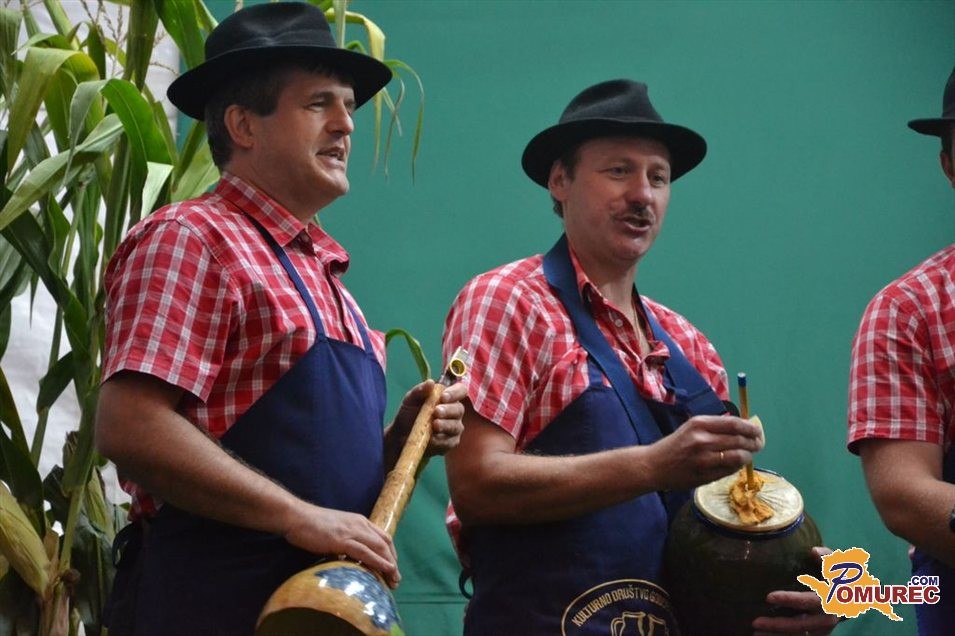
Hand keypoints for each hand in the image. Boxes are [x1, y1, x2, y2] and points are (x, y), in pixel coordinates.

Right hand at [282, 503, 399, 587]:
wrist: (296, 516)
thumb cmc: (311, 525)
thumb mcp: (335, 531)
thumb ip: (345, 542)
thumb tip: (348, 559)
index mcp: (359, 521)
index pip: (382, 536)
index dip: (390, 553)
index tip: (392, 567)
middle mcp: (360, 524)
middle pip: (385, 543)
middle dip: (393, 562)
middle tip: (395, 579)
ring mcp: (352, 531)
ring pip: (379, 548)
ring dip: (389, 565)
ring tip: (394, 580)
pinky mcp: (343, 540)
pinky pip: (366, 553)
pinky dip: (378, 562)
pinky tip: (385, 570)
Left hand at [393, 380, 465, 456]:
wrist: (401, 435)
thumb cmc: (408, 414)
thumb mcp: (410, 400)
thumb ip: (420, 390)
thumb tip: (431, 382)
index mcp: (448, 397)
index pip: (460, 390)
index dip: (455, 393)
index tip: (443, 397)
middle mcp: (454, 412)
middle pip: (459, 409)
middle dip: (448, 410)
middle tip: (436, 412)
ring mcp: (454, 428)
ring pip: (456, 426)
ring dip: (445, 425)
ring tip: (434, 425)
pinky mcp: (450, 443)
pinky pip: (449, 442)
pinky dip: (441, 440)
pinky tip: (432, 439)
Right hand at [648, 414, 763, 490]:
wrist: (654, 466)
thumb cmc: (675, 445)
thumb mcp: (692, 428)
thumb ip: (715, 427)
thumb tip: (744, 428)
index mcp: (700, 423)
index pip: (735, 424)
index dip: (751, 427)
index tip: (758, 430)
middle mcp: (703, 439)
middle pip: (740, 440)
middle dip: (754, 443)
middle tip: (758, 444)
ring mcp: (704, 459)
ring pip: (739, 457)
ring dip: (748, 456)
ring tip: (747, 456)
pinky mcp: (705, 475)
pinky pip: (730, 470)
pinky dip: (736, 467)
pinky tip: (734, 465)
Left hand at [752, 547, 840, 635]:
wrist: (856, 599)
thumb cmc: (841, 576)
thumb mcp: (838, 565)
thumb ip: (827, 558)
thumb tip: (813, 551)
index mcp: (829, 600)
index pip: (807, 601)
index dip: (788, 599)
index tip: (768, 597)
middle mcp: (826, 618)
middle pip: (800, 625)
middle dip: (778, 625)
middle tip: (756, 622)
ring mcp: (822, 630)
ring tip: (756, 634)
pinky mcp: (817, 635)